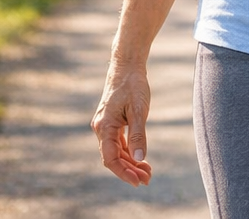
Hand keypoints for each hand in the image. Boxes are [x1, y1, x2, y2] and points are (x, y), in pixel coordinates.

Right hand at [91, 62, 153, 185]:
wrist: (127, 66)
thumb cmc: (133, 85)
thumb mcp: (139, 110)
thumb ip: (138, 135)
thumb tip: (140, 158)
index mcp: (104, 127)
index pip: (110, 158)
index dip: (123, 172)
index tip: (138, 181)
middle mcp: (101, 128)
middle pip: (113, 157)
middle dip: (130, 170)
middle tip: (148, 179)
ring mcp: (105, 125)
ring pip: (116, 151)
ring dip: (130, 163)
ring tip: (147, 172)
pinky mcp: (111, 122)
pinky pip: (118, 142)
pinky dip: (128, 152)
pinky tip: (140, 158)